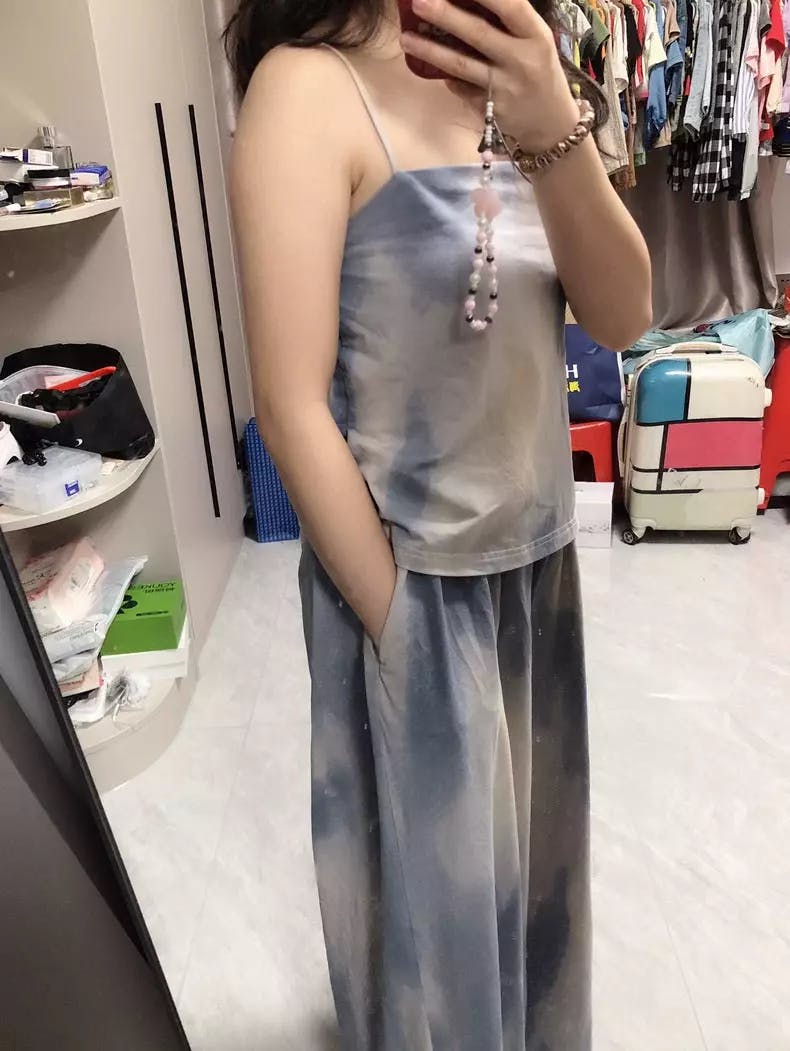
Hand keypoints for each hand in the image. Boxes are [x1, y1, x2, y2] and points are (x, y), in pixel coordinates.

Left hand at [400, 0, 579, 153]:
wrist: (551, 126)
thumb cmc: (539, 73)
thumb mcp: (535, 43)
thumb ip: (510, 23)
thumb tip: (467, 2)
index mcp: (536, 36)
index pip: (510, 6)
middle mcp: (521, 61)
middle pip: (478, 34)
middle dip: (446, 15)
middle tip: (418, 1)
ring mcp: (503, 88)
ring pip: (461, 66)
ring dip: (430, 51)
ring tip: (406, 38)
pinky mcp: (489, 110)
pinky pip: (461, 88)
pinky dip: (444, 76)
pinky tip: (427, 66)